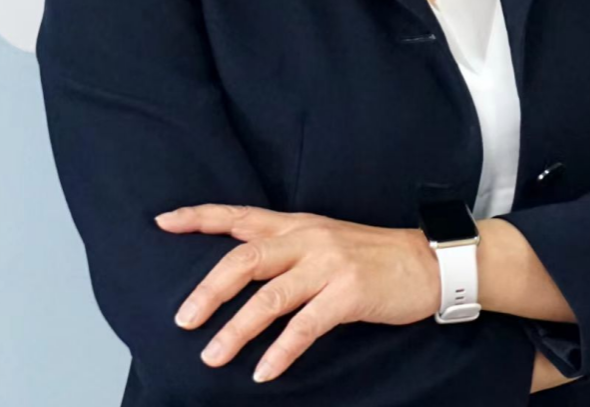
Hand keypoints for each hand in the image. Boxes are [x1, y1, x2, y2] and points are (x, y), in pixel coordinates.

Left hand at [153, 204, 439, 382]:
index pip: (239, 216)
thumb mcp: (324, 241)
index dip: (200, 217)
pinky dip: (281, 351)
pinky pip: (306, 325)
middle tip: (182, 319)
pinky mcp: (349, 292)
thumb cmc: (371, 255)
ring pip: (269, 296)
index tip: (162, 222)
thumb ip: (285, 250)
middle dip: (209, 289)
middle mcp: (307, 238)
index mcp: (296, 224)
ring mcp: (328, 264)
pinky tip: (264, 372)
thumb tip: (238, 271)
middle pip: (245, 258)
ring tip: (212, 357)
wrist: (427, 261)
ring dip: (237, 329)